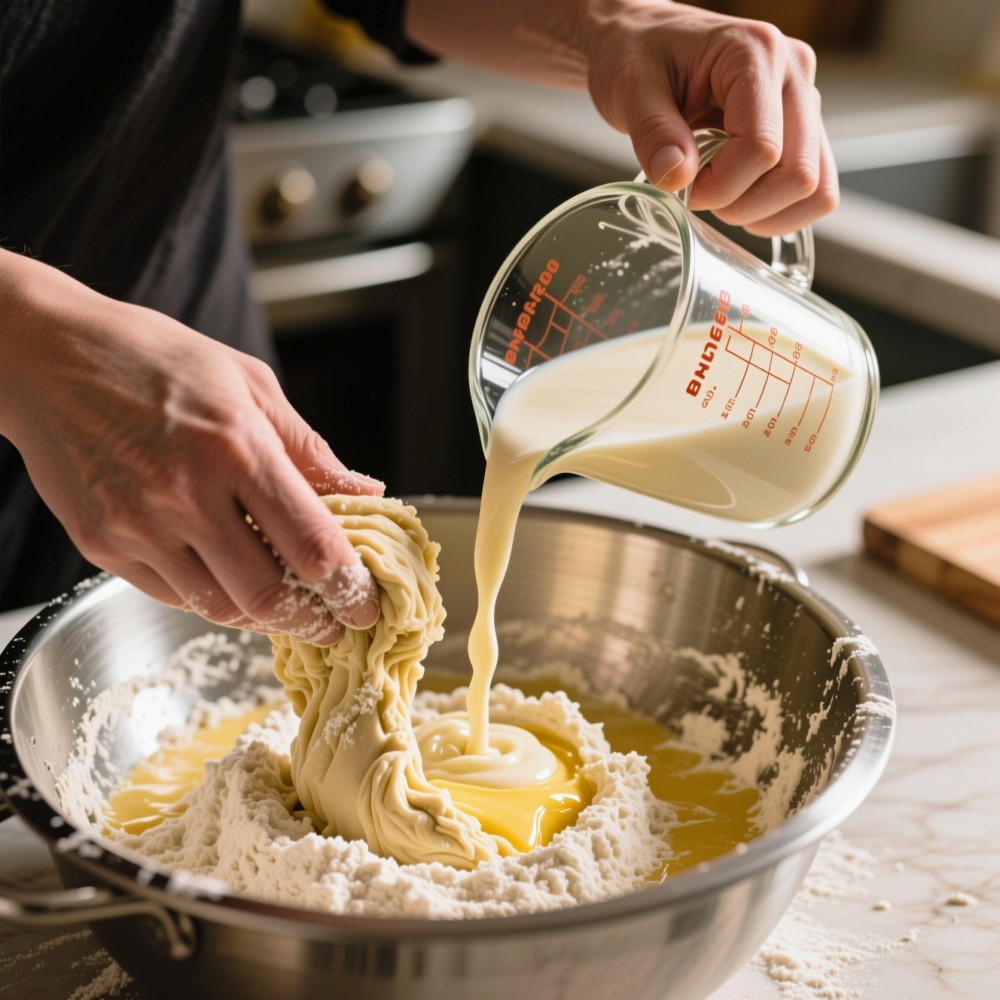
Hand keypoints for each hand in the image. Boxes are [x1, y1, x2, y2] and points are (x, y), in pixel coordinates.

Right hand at [0, 251, 381, 645]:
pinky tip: (232, 581)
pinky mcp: (102, 544)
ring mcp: (138, 525)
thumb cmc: (154, 359)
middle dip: (313, 620)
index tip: (367, 607)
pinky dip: (214, 599)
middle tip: (333, 624)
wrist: (48, 355)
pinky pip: (174, 596)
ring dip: (263, 616)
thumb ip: (309, 450)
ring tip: (287, 605)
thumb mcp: (249, 383)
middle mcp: (186, 495)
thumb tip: (362, 493)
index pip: (311, 545)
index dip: (349, 588)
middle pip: (268, 595)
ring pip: (219, 607)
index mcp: (236, 447)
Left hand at [581, 1, 837, 234]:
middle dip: (742, 204)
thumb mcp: (630, 88)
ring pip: (817, 189)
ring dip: (765, 212)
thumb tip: (676, 178)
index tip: (681, 186)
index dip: (720, 186)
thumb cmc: (637, 54)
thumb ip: (654, 133)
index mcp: (755, 53)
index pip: (762, 147)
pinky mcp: (802, 129)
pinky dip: (780, 212)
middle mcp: (794, 74)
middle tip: (699, 194)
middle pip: (798, 174)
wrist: (643, 41)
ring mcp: (804, 103)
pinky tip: (741, 201)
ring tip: (721, 198)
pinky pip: (817, 191)